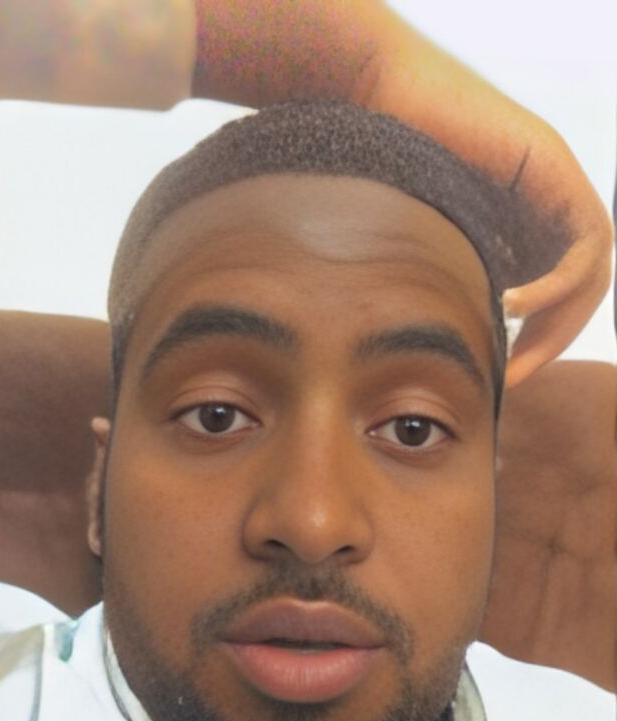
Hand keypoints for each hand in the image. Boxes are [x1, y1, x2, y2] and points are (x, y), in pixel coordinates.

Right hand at [359, 24, 612, 382]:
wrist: (374, 98)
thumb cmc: (376, 173)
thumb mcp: (422, 251)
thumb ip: (450, 287)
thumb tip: (446, 356)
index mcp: (518, 229)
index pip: (555, 300)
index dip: (537, 344)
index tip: (500, 379)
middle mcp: (544, 209)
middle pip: (578, 293)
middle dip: (549, 343)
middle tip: (510, 378)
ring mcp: (554, 187)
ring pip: (589, 272)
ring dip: (557, 323)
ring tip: (511, 354)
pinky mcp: (555, 168)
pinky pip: (584, 244)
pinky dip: (555, 285)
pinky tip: (509, 307)